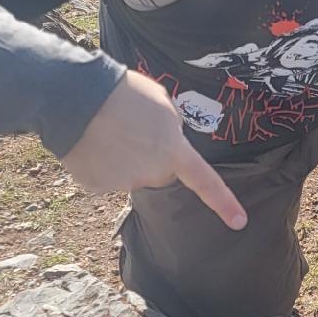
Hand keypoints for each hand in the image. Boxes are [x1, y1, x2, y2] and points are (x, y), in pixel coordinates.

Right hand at [62, 69, 246, 229]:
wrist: (78, 98)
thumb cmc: (125, 94)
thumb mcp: (162, 102)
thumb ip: (171, 126)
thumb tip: (166, 139)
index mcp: (174, 152)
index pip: (205, 181)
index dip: (223, 202)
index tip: (239, 222)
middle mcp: (152, 174)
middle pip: (157, 171)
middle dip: (151, 156)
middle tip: (133, 128)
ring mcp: (123, 183)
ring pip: (128, 172)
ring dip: (122, 155)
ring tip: (107, 127)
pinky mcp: (96, 186)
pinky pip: (102, 174)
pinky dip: (97, 161)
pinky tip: (91, 140)